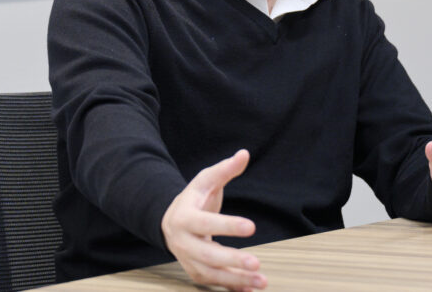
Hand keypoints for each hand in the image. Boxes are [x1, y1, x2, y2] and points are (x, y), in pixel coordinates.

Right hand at [161, 149, 266, 290]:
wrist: (170, 221)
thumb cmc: (193, 198)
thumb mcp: (205, 181)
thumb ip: (225, 169)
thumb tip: (244, 154)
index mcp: (185, 217)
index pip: (207, 223)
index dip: (228, 226)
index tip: (252, 227)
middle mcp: (184, 242)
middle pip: (207, 255)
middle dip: (232, 260)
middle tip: (256, 262)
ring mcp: (188, 260)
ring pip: (212, 274)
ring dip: (237, 278)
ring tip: (262, 280)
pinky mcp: (196, 272)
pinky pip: (214, 283)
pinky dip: (233, 287)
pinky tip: (251, 288)